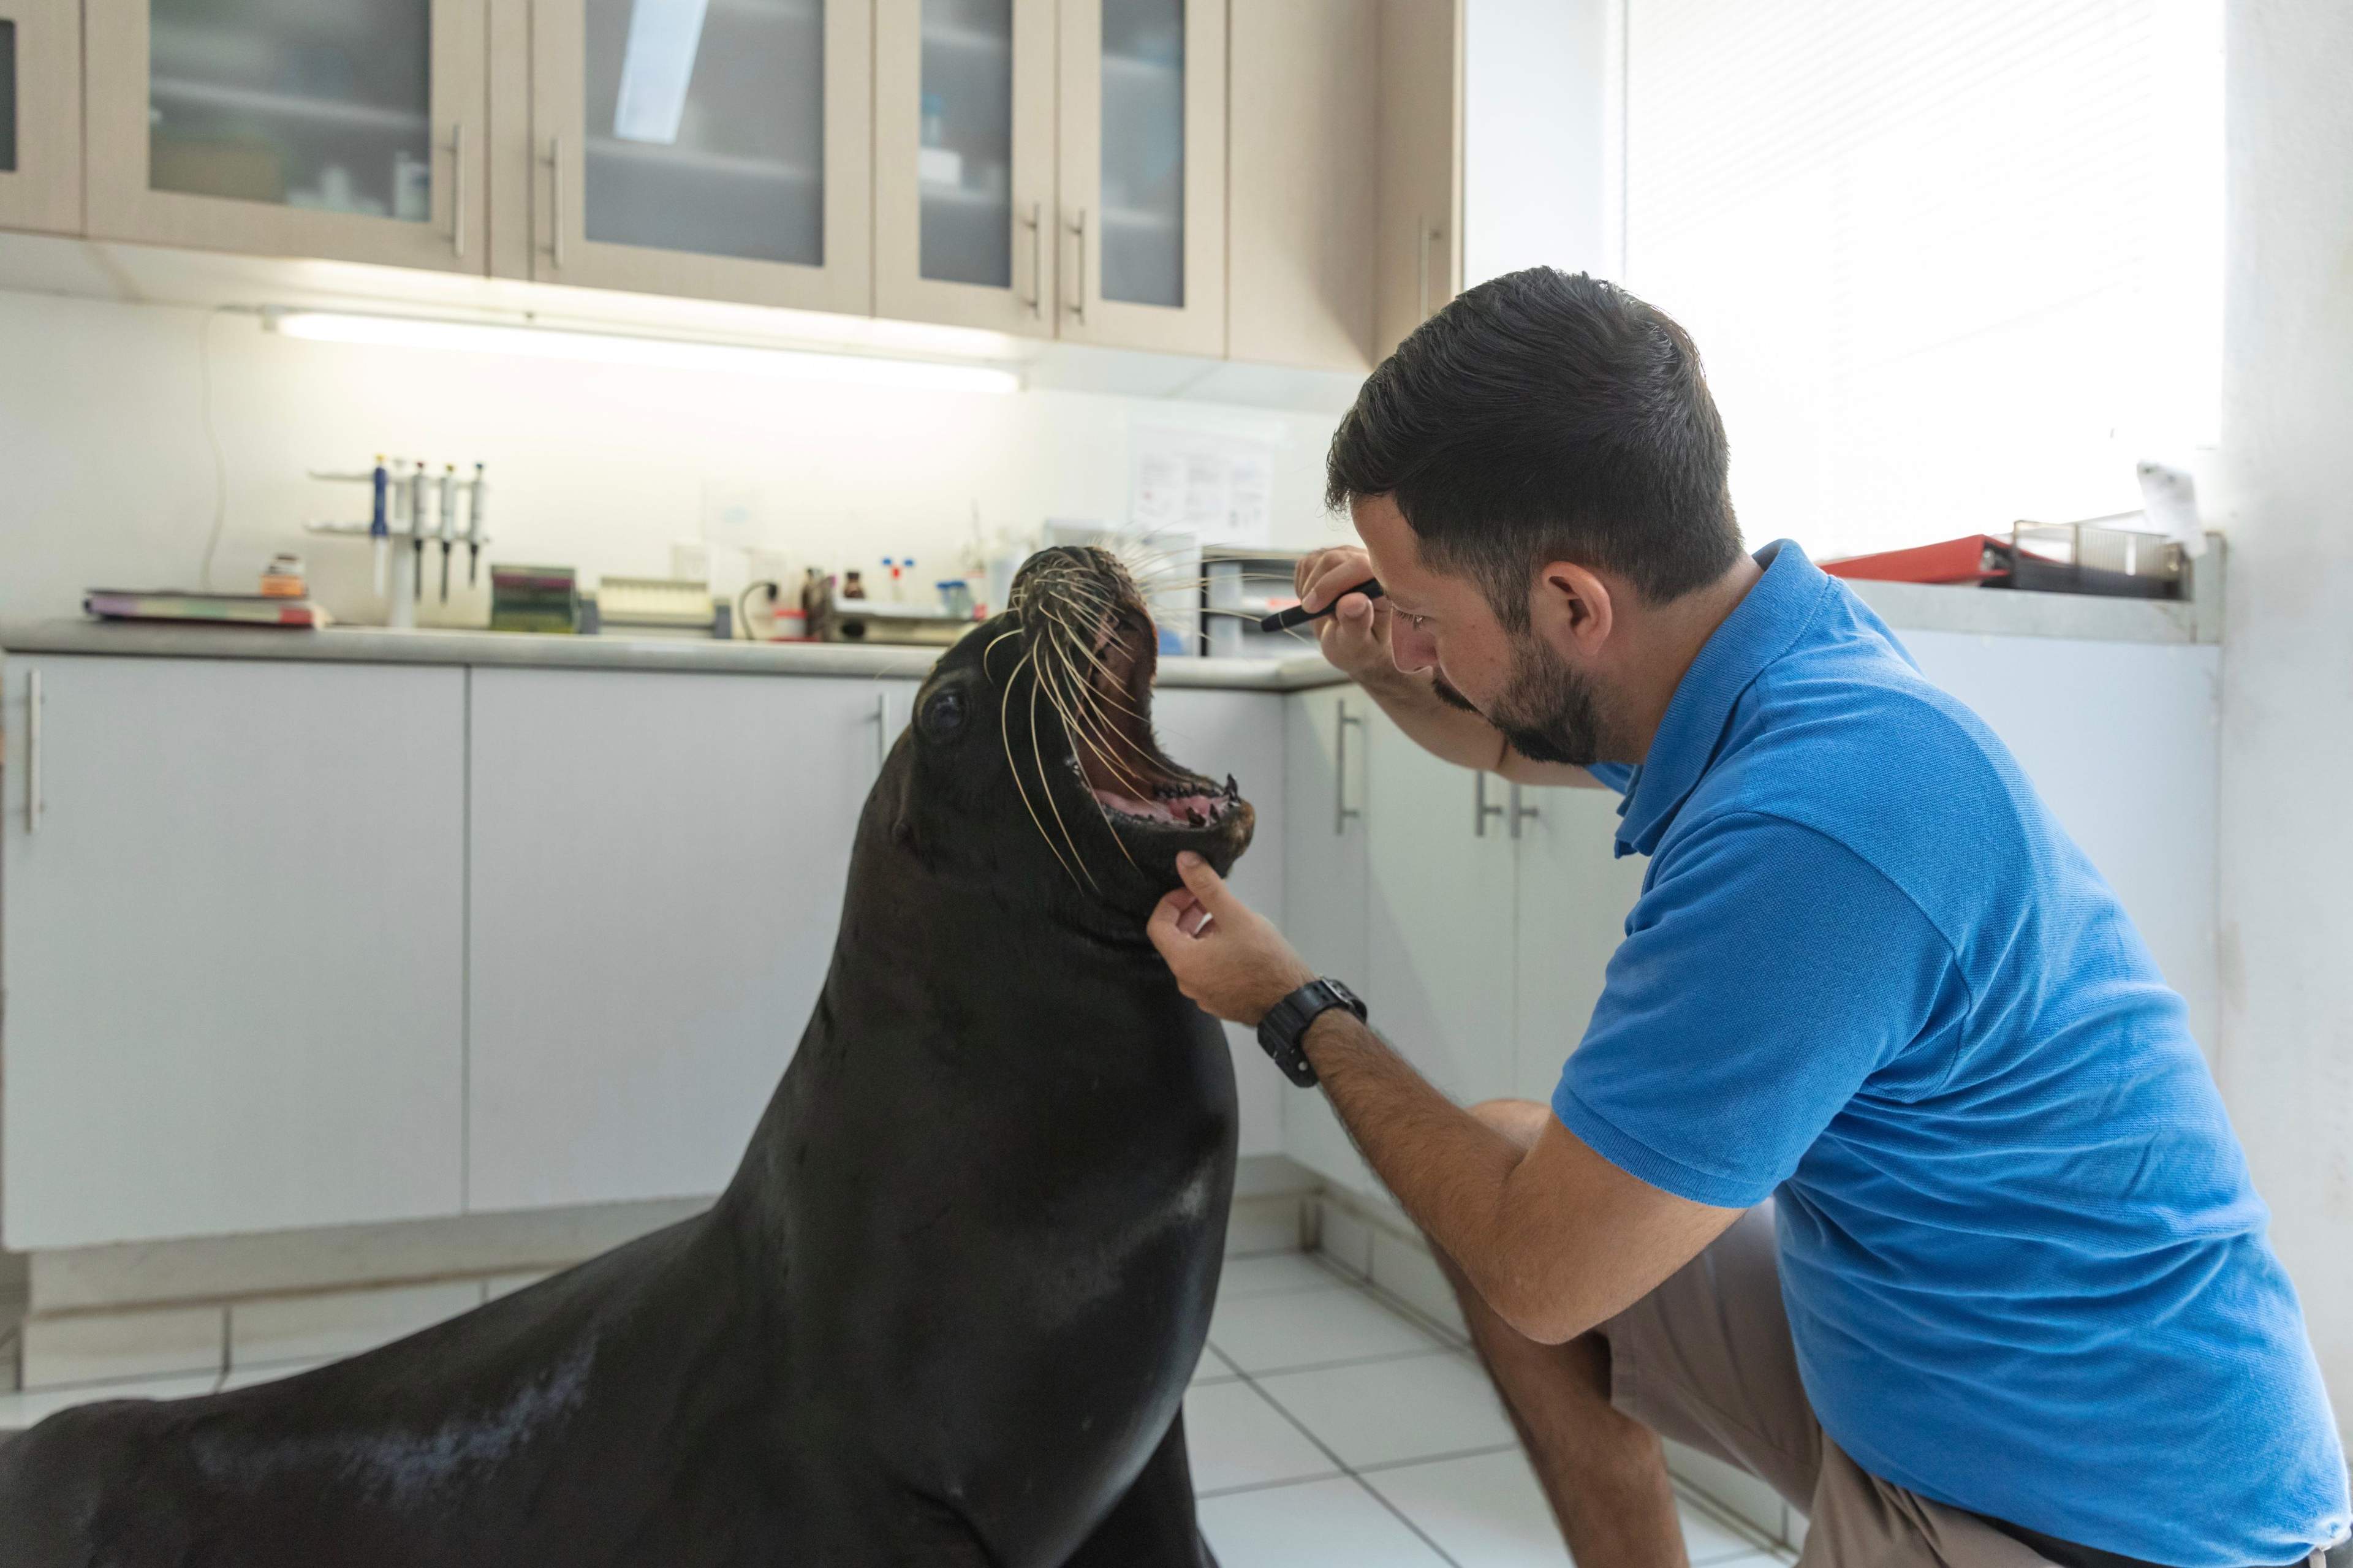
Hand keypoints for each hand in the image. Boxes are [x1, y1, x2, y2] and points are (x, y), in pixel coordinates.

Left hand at [1146, 853, 1316, 1025]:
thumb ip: (1207, 886)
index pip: (1158, 925)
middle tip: (1209, 900)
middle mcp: (1187, 982)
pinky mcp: (1219, 1001)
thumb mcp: (1235, 915)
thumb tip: (1185, 860)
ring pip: (1192, 955)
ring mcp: (1202, 995)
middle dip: (1188, 914)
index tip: (1192, 891)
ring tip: (1227, 919)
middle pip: (1174, 940)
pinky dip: (1213, 952)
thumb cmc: (1266, 960)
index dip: (1171, 901)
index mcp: (1184, 962)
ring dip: (1202, 932)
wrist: (1292, 1002)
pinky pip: (1206, 971)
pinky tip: (1237, 943)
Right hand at [1294, 546, 1392, 683]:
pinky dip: (1302, 586)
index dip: (1332, 584)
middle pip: (1332, 560)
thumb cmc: (1361, 646)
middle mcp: (1370, 563)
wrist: (1352, 642)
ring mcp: (1349, 557)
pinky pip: (1305, 564)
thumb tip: (1354, 600)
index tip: (1313, 609)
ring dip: (1309, 589)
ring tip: (1323, 611)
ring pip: (1315, 560)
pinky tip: (1317, 602)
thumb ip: (1358, 624)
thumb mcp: (1358, 645)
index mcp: (1386, 584)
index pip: (1359, 567)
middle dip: (1317, 589)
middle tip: (1312, 614)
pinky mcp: (1330, 557)